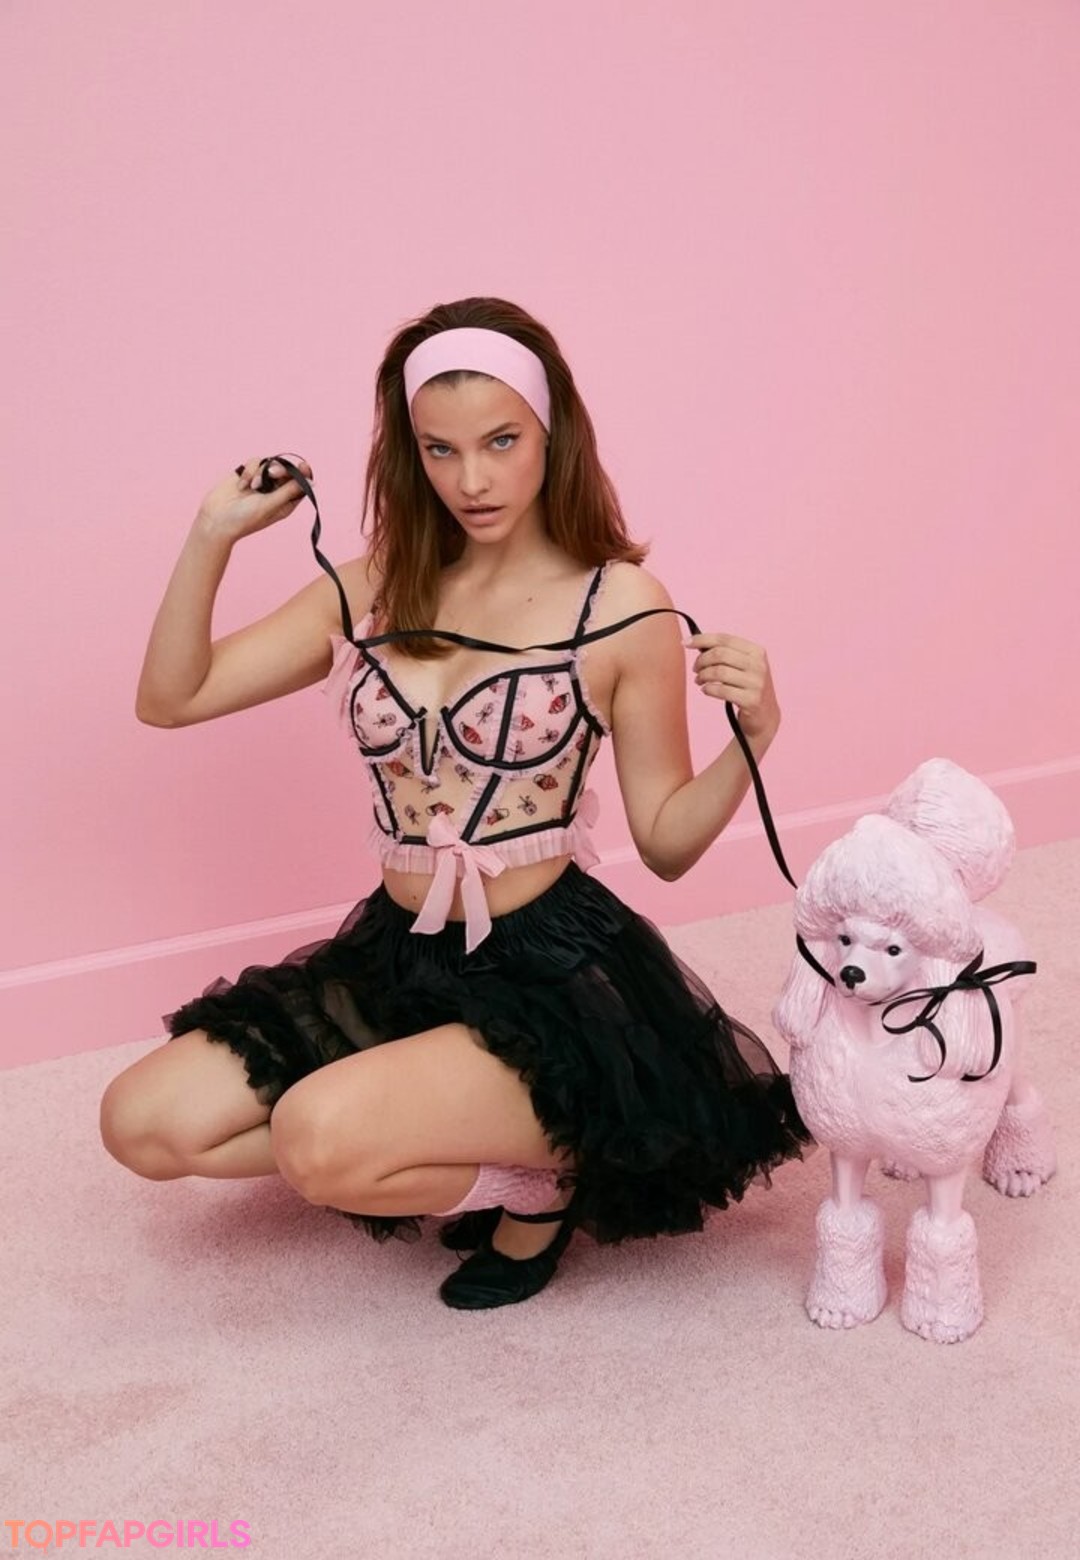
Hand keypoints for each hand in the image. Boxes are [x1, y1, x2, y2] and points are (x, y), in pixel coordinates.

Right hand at [195, 454, 313, 542]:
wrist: (216, 519)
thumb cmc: (245, 519)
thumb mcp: (270, 506)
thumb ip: (289, 491)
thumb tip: (312, 482)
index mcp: (286, 502)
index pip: (301, 484)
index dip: (304, 474)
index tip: (303, 466)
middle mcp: (275, 491)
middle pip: (287, 471)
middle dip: (281, 470)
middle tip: (272, 473)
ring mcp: (261, 482)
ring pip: (270, 464)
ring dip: (262, 472)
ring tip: (253, 485)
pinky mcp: (247, 474)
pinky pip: (254, 462)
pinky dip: (249, 472)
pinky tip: (242, 485)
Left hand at [685, 632, 779, 742]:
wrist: (765, 715)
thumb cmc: (747, 687)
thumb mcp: (744, 666)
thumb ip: (726, 654)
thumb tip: (698, 644)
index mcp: (757, 652)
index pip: (725, 639)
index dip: (702, 639)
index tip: (685, 642)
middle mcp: (759, 665)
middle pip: (720, 654)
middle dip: (701, 660)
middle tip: (695, 669)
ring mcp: (756, 683)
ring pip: (719, 672)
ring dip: (703, 676)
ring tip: (699, 680)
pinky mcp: (752, 700)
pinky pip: (721, 691)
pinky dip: (708, 689)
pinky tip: (706, 690)